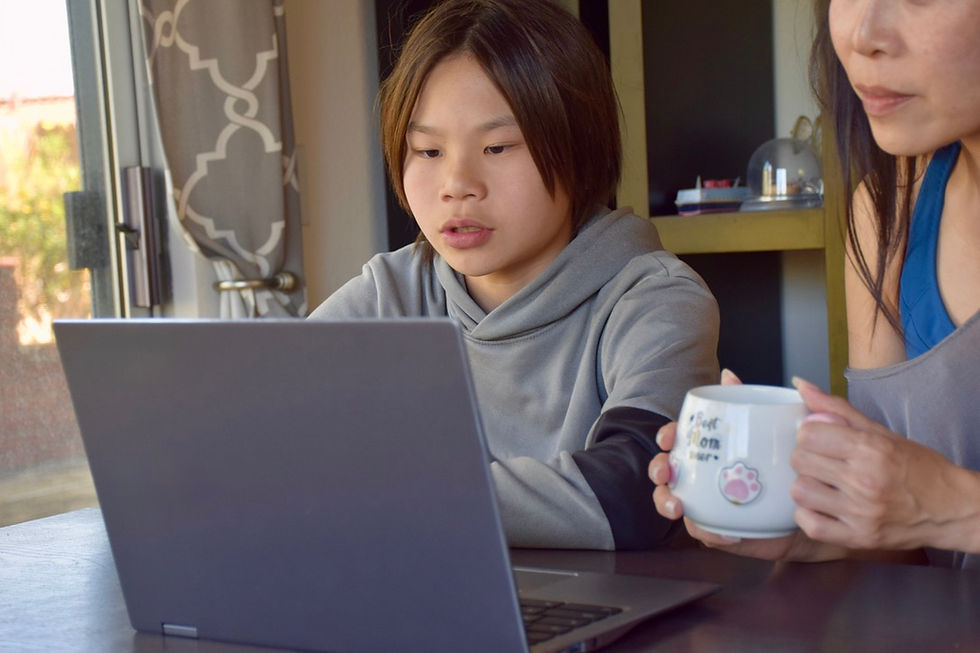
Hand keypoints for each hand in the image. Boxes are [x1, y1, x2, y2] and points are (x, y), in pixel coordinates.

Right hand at [648, 370, 817, 558]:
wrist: (816, 502)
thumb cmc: (792, 461)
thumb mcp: (776, 425)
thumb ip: (750, 398)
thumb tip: (728, 374)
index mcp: (709, 448)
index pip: (677, 438)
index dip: (666, 436)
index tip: (669, 436)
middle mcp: (701, 474)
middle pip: (666, 470)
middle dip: (658, 469)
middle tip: (667, 471)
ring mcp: (707, 503)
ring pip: (673, 501)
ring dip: (667, 502)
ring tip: (679, 506)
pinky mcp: (721, 529)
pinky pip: (704, 532)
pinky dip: (708, 532)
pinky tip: (726, 531)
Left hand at [790, 377, 975, 552]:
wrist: (952, 509)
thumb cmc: (918, 468)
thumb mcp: (881, 432)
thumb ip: (837, 409)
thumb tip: (800, 385)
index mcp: (871, 450)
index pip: (808, 434)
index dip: (808, 433)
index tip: (819, 439)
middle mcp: (864, 481)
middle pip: (800, 461)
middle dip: (806, 457)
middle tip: (822, 461)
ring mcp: (860, 513)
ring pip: (800, 492)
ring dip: (806, 485)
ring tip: (824, 484)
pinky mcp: (859, 538)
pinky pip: (809, 524)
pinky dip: (809, 514)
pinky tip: (824, 506)